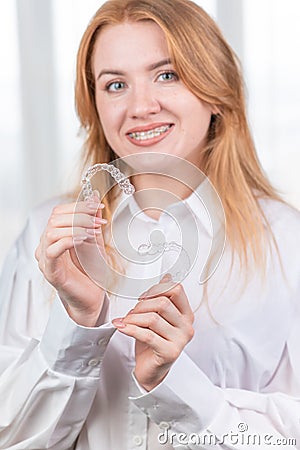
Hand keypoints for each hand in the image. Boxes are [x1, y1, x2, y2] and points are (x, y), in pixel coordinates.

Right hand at [35, 192, 107, 326]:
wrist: (92, 298)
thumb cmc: (91, 272)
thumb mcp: (94, 239)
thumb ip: (92, 219)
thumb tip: (94, 196)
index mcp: (54, 236)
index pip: (58, 212)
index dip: (78, 206)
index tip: (98, 208)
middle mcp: (46, 246)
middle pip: (54, 219)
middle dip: (79, 216)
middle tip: (99, 221)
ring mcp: (46, 259)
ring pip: (52, 231)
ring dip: (76, 227)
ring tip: (94, 232)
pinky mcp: (51, 272)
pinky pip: (52, 250)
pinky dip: (69, 240)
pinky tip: (84, 240)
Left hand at [112, 275, 193, 390]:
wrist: (150, 370)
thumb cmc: (153, 342)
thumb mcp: (157, 316)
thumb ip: (162, 297)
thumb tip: (167, 277)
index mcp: (186, 314)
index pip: (176, 290)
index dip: (156, 289)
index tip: (142, 297)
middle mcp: (187, 326)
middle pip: (163, 303)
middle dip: (141, 305)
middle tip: (130, 312)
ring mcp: (180, 340)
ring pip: (153, 319)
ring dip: (133, 318)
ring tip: (125, 321)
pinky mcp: (169, 352)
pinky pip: (147, 335)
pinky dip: (130, 329)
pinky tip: (121, 327)